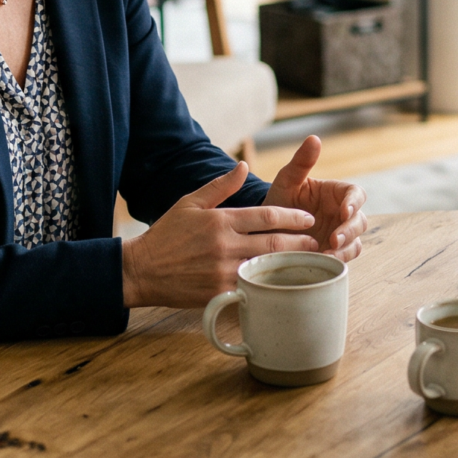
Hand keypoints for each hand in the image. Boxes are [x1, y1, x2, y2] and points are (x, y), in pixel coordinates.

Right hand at [121, 161, 318, 307]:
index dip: (293, 217)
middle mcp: (225, 245)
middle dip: (299, 242)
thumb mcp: (191, 202)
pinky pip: (250, 288)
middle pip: (274, 242)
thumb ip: (220, 186)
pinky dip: (267, 285)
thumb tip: (243, 165)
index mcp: (221, 220)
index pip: (268, 216)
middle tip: (315, 242)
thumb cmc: (167, 234)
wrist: (141, 270)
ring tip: (307, 263)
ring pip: (266, 266)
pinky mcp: (218, 293)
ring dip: (289, 265)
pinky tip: (281, 285)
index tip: (308, 219)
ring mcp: (222, 271)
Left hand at [263, 135, 367, 261]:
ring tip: (327, 253)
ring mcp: (339, 235)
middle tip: (334, 239)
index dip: (354, 203)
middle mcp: (342, 215)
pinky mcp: (332, 254)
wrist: (265, 228)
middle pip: (360, 221)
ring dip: (346, 249)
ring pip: (355, 243)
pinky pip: (343, 258)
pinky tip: (322, 262)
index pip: (356, 194)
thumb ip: (301, 162)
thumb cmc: (279, 199)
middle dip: (350, 230)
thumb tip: (314, 138)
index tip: (344, 211)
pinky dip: (337, 261)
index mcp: (336, 193)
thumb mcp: (287, 180)